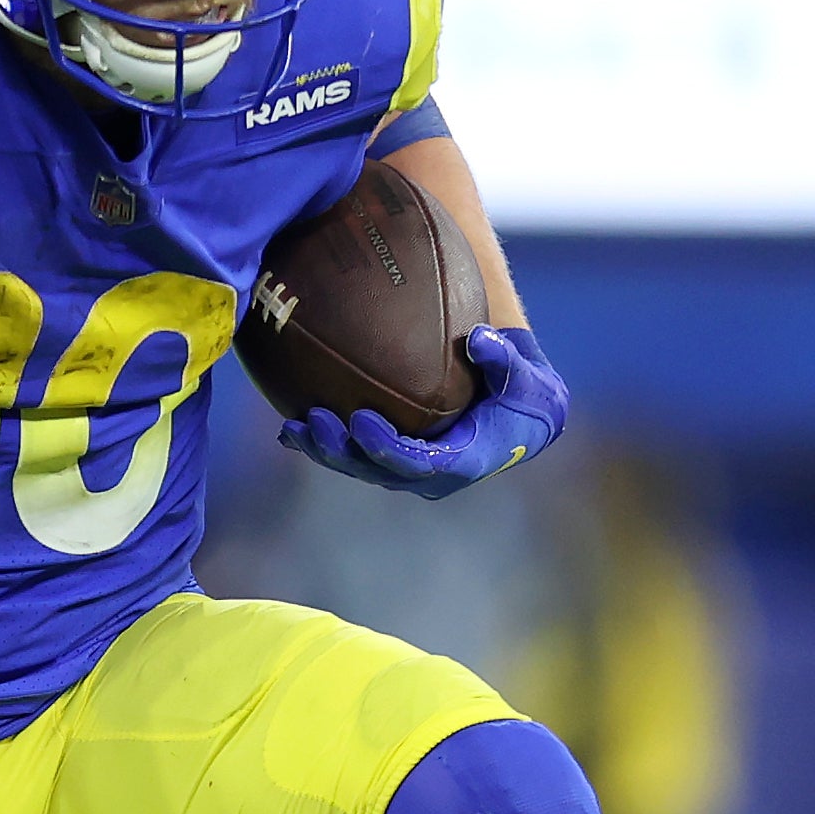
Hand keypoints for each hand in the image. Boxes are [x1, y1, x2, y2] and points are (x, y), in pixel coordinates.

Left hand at [278, 325, 568, 500]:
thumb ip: (503, 358)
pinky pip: (353, 456)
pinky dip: (323, 444)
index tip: (361, 420)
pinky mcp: (392, 461)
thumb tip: (480, 337)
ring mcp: (407, 471)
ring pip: (358, 467)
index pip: (417, 463)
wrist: (520, 420)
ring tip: (293, 426)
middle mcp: (430, 476)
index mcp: (462, 462)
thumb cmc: (523, 394)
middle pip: (376, 471)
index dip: (385, 447)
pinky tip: (291, 426)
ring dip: (323, 450)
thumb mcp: (523, 375)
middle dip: (342, 451)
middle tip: (316, 421)